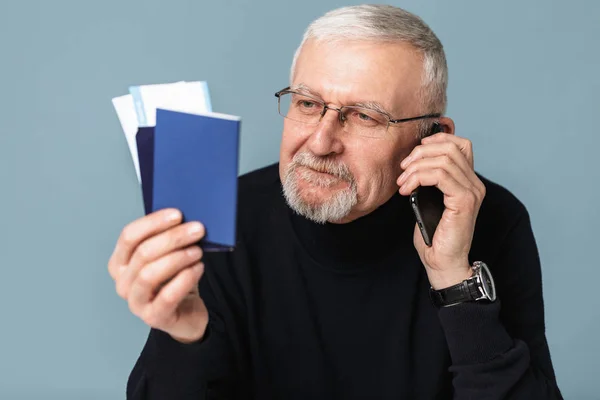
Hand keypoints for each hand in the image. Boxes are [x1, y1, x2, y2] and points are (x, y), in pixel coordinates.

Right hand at [108, 208, 208, 342]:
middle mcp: (122, 282)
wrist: (186, 313)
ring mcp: (135, 302)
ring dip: (178, 257)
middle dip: (173, 238)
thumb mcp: (168, 256)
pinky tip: (198, 268)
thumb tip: (185, 218)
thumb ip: (168, 238)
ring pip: (150, 274)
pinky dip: (185, 278)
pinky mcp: (153, 317)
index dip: (153, 222)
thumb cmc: (175, 279)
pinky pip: (167, 296)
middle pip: (143, 253)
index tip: (178, 214)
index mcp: (120, 262)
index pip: (129, 236)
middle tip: (198, 229)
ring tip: (198, 250)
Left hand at [396, 132, 485, 288]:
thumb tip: (412, 162)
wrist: (442, 262)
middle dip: (420, 153)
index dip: (436, 140)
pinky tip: (407, 189)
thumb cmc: (435, 235)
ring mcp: (472, 191)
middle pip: (450, 148)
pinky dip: (419, 178)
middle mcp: (474, 183)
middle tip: (403, 169)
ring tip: (403, 183)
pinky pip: (441, 176)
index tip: (414, 153)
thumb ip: (429, 180)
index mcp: (468, 180)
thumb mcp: (429, 200)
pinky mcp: (464, 201)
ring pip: (443, 160)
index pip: (460, 144)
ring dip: (416, 168)